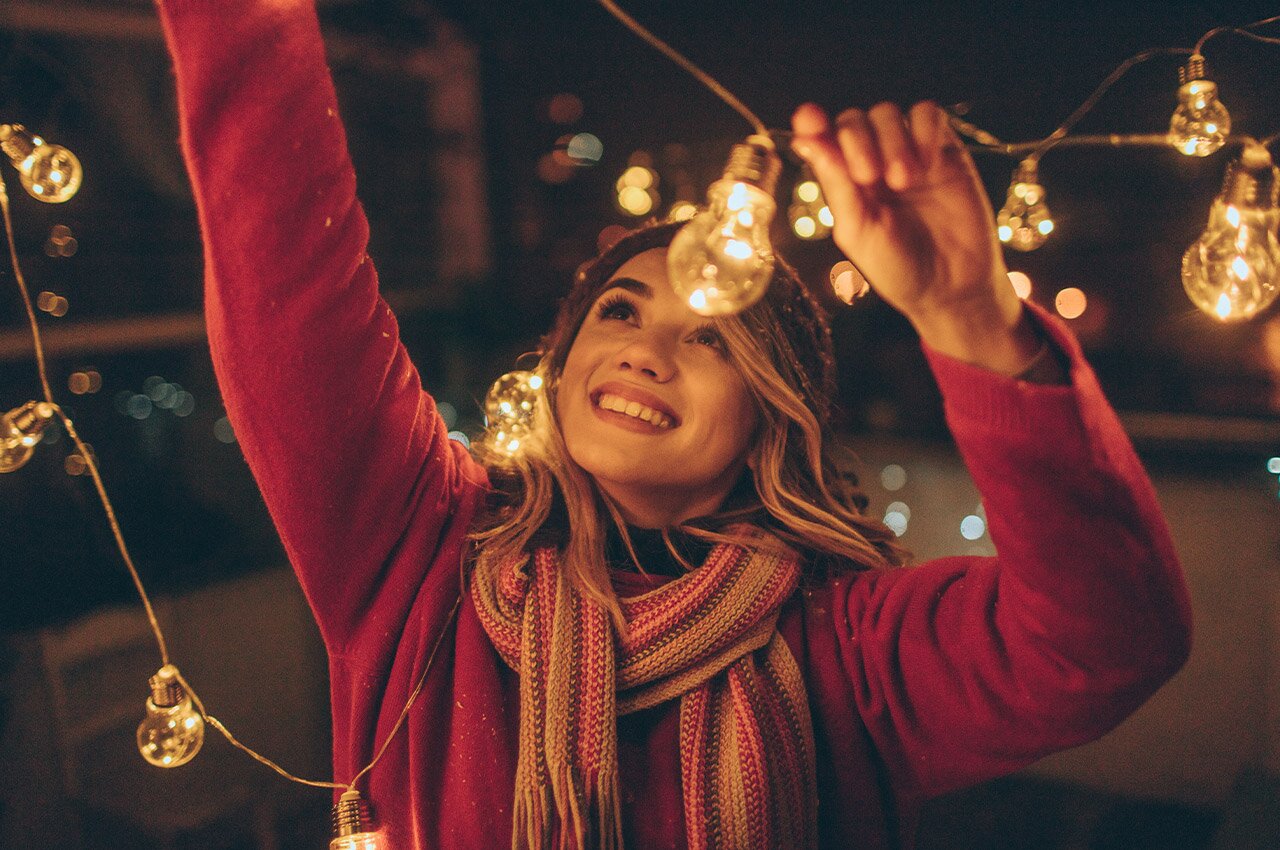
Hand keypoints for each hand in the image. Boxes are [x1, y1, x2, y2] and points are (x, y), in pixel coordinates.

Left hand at [791, 101, 1039, 374]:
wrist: (950, 286)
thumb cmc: (896, 266)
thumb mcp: (858, 229)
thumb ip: (836, 182)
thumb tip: (805, 139)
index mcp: (843, 182)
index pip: (822, 138)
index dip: (813, 124)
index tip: (808, 119)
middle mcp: (871, 162)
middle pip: (854, 120)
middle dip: (858, 141)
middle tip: (871, 178)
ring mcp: (907, 153)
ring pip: (888, 113)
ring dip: (892, 140)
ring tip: (904, 181)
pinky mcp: (943, 150)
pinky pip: (928, 114)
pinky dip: (924, 131)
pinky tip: (928, 166)